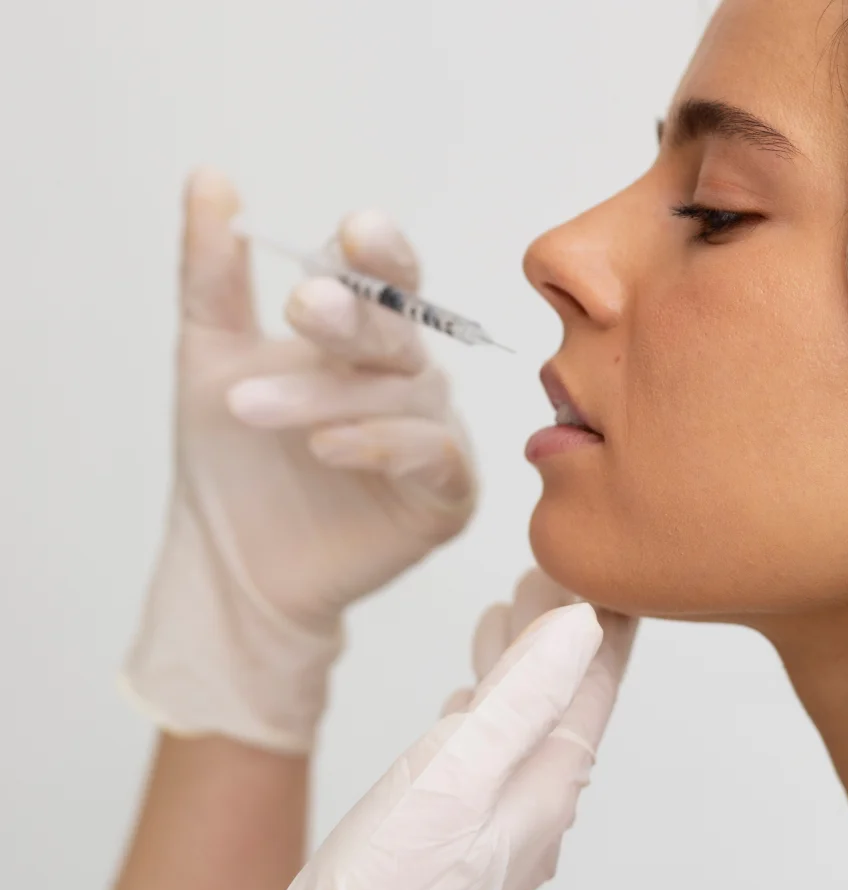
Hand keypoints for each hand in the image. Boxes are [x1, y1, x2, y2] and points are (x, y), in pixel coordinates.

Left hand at [121, 168, 475, 752]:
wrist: (235, 563)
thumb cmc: (230, 463)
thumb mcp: (210, 360)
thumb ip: (214, 277)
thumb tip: (210, 178)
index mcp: (365, 338)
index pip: (387, 277)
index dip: (378, 253)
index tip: (354, 231)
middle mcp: (408, 380)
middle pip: (399, 331)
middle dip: (353, 317)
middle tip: (302, 307)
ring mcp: (434, 436)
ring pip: (406, 395)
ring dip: (331, 395)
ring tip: (249, 408)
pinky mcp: (447, 494)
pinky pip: (432, 456)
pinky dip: (381, 446)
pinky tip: (326, 447)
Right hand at [212, 570, 636, 889]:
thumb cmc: (389, 888)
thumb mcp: (456, 775)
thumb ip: (522, 699)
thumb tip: (582, 628)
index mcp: (547, 786)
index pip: (592, 684)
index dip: (600, 622)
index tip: (600, 567)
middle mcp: (537, 806)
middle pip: (561, 700)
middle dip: (558, 634)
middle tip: (549, 570)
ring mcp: (500, 824)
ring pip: (523, 723)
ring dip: (521, 666)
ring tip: (509, 613)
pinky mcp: (462, 834)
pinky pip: (490, 751)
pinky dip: (487, 706)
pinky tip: (472, 693)